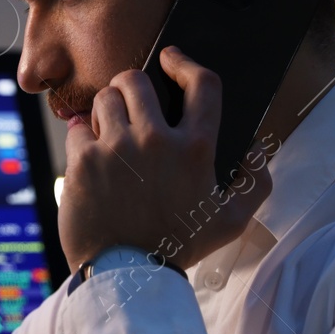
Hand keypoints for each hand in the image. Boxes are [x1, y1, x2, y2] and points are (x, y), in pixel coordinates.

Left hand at [59, 46, 273, 271]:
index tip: (171, 58)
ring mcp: (118, 149)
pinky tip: (90, 156)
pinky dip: (82, 137)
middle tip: (128, 103)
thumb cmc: (179, 246)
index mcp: (196, 149)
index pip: (202, 84)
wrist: (128, 275)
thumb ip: (255, 183)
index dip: (185, 62)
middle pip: (136, 80)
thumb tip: (256, 150)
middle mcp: (157, 141)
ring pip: (104, 99)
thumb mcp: (232, 221)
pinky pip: (78, 129)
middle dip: (130, 85)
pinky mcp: (84, 161)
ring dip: (106, 109)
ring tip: (109, 131)